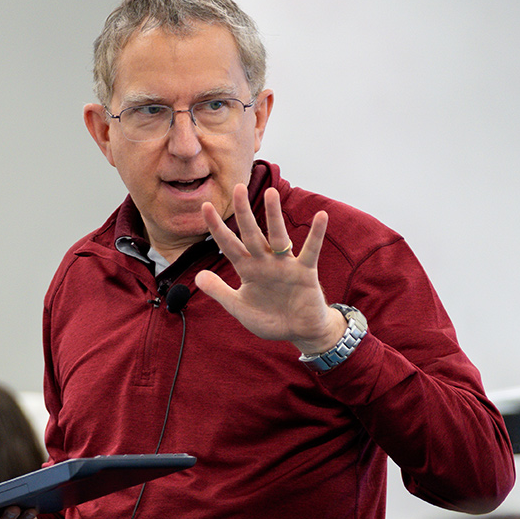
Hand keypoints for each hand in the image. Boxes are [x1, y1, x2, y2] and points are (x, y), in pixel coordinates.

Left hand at [196, 185, 343, 356]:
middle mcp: (265, 262)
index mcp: (248, 269)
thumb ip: (220, 292)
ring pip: (278, 237)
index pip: (229, 244)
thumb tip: (198, 276)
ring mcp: (285, 265)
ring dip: (274, 216)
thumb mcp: (240, 308)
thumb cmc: (270, 319)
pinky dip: (316, 235)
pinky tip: (321, 216)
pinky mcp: (305, 272)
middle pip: (252, 234)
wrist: (299, 332)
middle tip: (238, 187)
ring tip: (271, 193)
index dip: (217, 227)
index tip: (205, 207)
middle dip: (244, 212)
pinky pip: (310, 251)